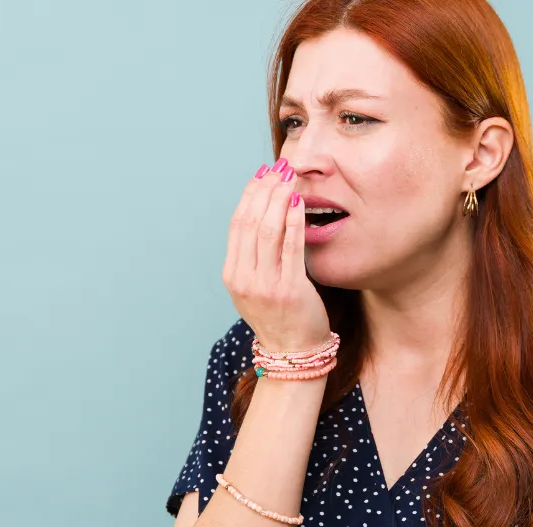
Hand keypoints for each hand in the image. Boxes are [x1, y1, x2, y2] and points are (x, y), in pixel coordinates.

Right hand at [222, 159, 330, 352]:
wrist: (292, 352)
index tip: (262, 173)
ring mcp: (264, 285)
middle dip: (264, 189)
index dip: (249, 194)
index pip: (237, 223)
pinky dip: (293, 220)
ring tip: (289, 176)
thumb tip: (263, 215)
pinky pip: (290, 247)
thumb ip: (255, 257)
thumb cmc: (280, 316)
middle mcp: (244, 278)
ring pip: (266, 230)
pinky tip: (299, 201)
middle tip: (279, 167)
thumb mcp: (256, 287)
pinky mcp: (289, 289)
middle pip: (250, 221)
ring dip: (278, 198)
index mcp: (233, 274)